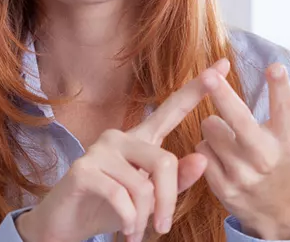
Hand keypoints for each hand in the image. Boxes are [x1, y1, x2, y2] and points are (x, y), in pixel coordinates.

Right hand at [15, 60, 227, 241]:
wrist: (66, 224)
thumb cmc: (109, 208)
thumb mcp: (149, 199)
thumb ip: (176, 181)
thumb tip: (202, 158)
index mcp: (139, 140)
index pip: (171, 110)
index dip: (196, 89)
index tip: (223, 64)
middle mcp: (119, 137)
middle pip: (164, 162)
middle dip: (168, 202)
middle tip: (163, 228)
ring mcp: (99, 150)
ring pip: (144, 185)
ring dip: (144, 216)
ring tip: (135, 231)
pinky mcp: (84, 169)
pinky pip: (121, 196)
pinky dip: (128, 219)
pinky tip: (123, 229)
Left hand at [197, 62, 289, 239]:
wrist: (276, 213)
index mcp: (289, 140)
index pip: (286, 110)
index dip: (280, 88)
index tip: (275, 67)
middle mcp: (265, 157)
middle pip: (238, 121)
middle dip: (222, 96)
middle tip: (209, 74)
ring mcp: (242, 174)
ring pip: (212, 129)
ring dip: (215, 124)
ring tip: (231, 133)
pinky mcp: (221, 186)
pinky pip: (201, 149)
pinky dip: (207, 146)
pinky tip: (220, 153)